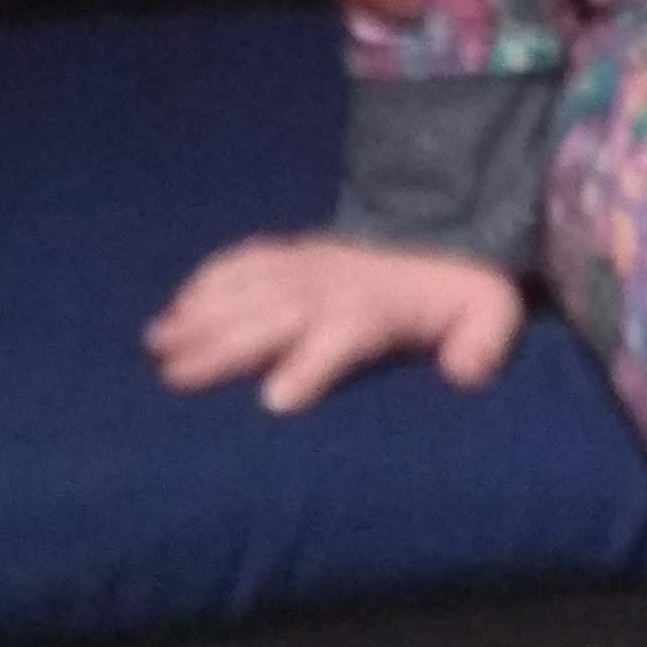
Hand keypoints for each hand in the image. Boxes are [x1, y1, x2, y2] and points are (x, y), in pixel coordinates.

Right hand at [148, 234, 525, 413]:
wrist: (442, 244)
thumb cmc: (458, 299)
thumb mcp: (490, 315)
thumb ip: (485, 342)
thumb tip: (467, 372)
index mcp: (376, 308)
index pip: (341, 335)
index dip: (310, 366)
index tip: (276, 402)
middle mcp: (331, 285)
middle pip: (273, 316)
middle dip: (225, 345)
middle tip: (175, 379)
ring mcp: (304, 264)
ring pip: (246, 289)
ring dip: (200, 316)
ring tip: (156, 346)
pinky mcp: (288, 253)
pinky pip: (242, 260)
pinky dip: (204, 282)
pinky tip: (170, 312)